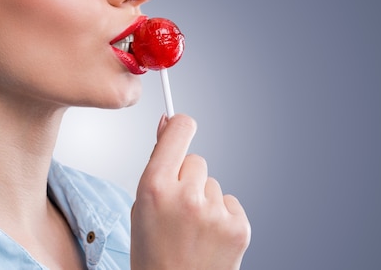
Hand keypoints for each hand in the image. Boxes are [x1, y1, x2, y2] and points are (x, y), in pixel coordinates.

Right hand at [131, 114, 250, 268]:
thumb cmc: (153, 256)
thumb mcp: (141, 207)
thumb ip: (156, 164)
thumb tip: (166, 124)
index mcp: (154, 188)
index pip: (178, 132)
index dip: (179, 126)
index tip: (180, 126)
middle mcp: (186, 196)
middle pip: (197, 160)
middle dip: (188, 178)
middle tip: (178, 209)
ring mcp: (215, 213)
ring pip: (213, 183)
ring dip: (205, 199)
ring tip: (193, 229)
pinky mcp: (238, 227)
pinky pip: (230, 202)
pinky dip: (221, 216)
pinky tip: (209, 236)